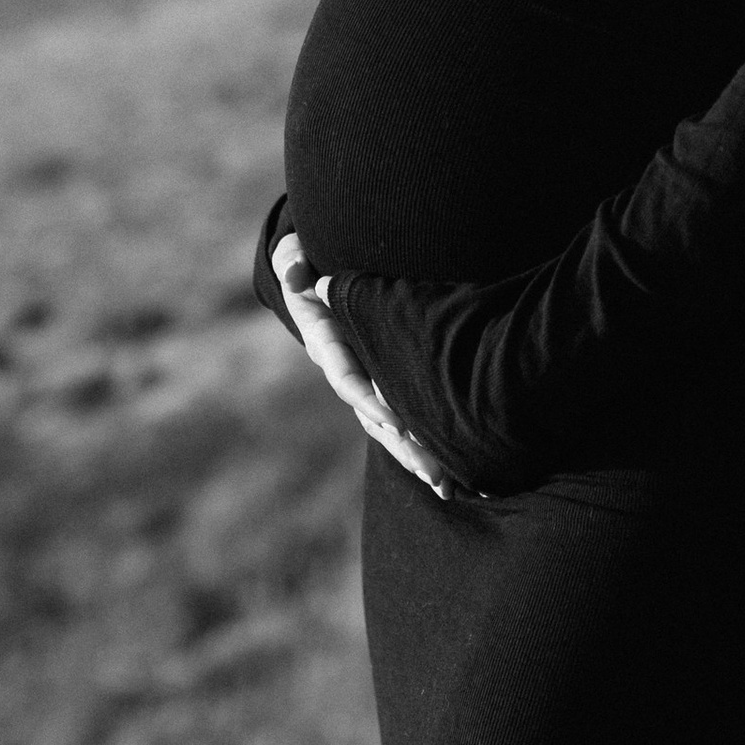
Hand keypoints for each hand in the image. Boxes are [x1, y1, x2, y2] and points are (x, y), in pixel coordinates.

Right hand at [271, 228, 459, 500]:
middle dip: (404, 446)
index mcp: (328, 347)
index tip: (397, 421)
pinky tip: (450, 474)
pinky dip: (423, 446)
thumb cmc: (307, 267)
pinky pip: (403, 420)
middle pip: (375, 418)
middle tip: (433, 471)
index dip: (370, 401)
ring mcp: (367, 383)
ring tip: (447, 484)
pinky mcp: (385, 386)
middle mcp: (347, 373)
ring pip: (391, 428)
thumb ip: (293, 266)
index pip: (348, 379)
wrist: (315, 279)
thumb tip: (298, 273)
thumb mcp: (294, 260)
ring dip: (416, 456)